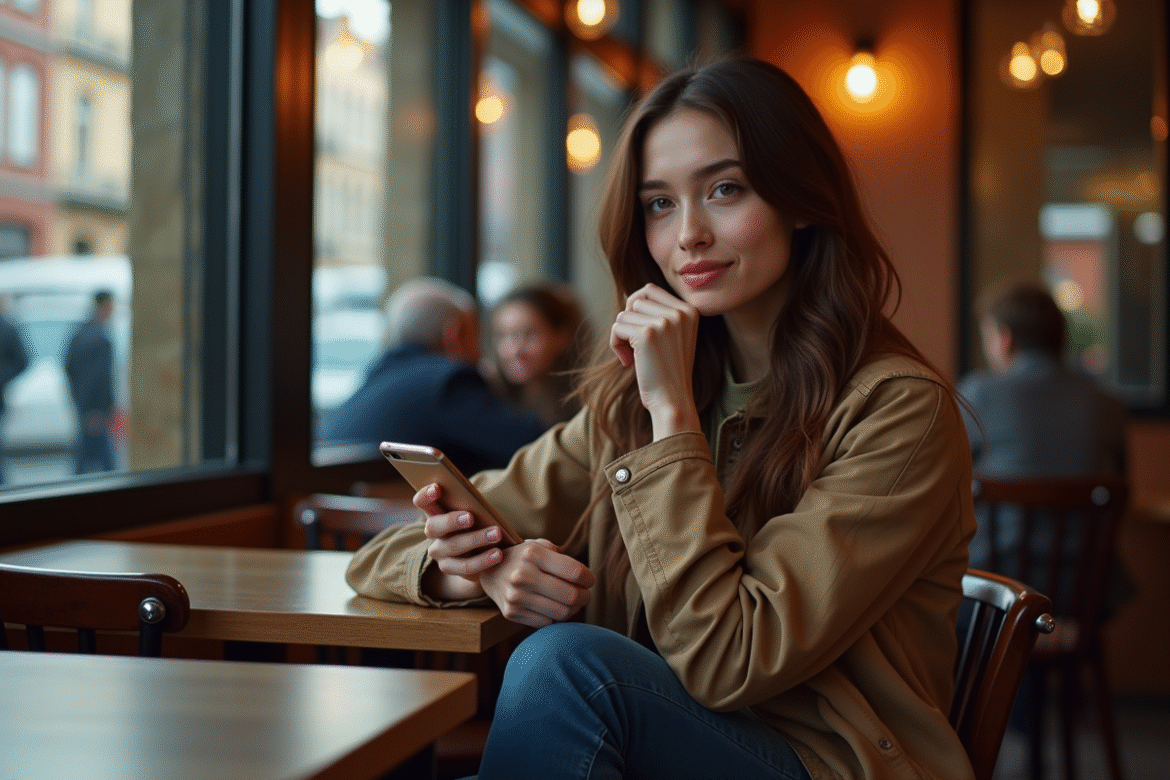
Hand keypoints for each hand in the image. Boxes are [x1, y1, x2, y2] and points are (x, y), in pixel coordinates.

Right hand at [416, 482, 503, 600]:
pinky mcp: (451, 569)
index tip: (437, 487)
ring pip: (452, 546)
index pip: (422, 502)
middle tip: (471, 517)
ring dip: (475, 539)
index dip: (425, 494)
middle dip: (451, 521)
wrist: (481, 554)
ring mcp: (440, 553)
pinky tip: (498, 554)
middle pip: (433, 526)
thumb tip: (481, 502)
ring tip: (496, 534)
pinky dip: (483, 560)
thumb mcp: (474, 512)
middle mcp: (433, 533)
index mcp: (436, 512)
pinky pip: (465, 566)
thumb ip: (472, 505)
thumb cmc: (478, 523)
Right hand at [479, 538, 594, 627]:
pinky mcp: (511, 613)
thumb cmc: (523, 558)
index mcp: (533, 554)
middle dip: (585, 597)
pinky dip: (554, 617)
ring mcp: (515, 596)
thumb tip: (583, 577)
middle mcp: (522, 575)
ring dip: (573, 610)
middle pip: (571, 595)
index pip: (575, 572)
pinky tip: (552, 608)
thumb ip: (561, 556)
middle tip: (585, 594)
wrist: (490, 571)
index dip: (589, 579)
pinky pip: (547, 622)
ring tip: (572, 603)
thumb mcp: (538, 546)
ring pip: (562, 613)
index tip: (589, 580)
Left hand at [609, 283, 701, 438]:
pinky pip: (617, 328)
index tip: (642, 336)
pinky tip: (627, 362)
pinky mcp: (647, 335)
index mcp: (690, 310)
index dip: (637, 310)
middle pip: (635, 300)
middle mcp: (680, 312)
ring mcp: (664, 322)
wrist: (673, 402)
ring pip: (624, 314)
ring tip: (632, 356)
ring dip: (621, 335)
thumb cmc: (668, 373)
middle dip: (629, 322)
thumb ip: (660, 315)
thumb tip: (631, 297)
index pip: (650, 291)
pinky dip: (615, 345)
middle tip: (634, 345)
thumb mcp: (673, 338)